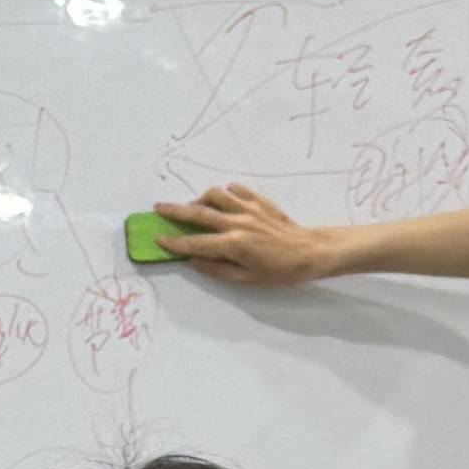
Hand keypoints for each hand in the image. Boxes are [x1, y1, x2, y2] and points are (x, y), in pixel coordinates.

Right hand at [146, 181, 331, 284]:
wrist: (311, 252)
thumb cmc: (280, 271)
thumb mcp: (247, 279)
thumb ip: (217, 269)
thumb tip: (193, 260)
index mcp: (233, 244)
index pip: (195, 242)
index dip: (174, 241)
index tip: (158, 237)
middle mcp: (237, 222)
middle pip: (198, 212)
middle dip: (175, 210)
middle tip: (158, 208)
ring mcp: (248, 208)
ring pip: (216, 195)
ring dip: (200, 199)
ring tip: (194, 206)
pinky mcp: (260, 201)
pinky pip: (236, 190)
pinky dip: (225, 192)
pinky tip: (223, 199)